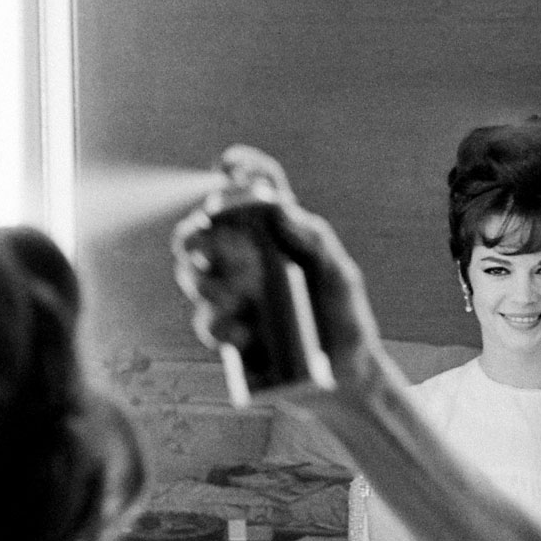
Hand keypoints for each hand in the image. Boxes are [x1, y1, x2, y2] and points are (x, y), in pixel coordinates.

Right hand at [171, 148, 386, 390]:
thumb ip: (314, 237)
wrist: (347, 375)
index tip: (229, 165)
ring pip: (194, 276)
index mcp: (276, 236)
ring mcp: (234, 298)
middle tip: (205, 245)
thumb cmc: (345, 315)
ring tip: (232, 298)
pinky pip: (206, 323)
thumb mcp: (339, 273)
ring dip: (202, 282)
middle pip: (201, 233)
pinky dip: (218, 325)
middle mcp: (247, 261)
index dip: (238, 169)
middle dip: (193, 234)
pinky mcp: (230, 336)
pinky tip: (242, 333)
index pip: (252, 191)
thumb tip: (280, 206)